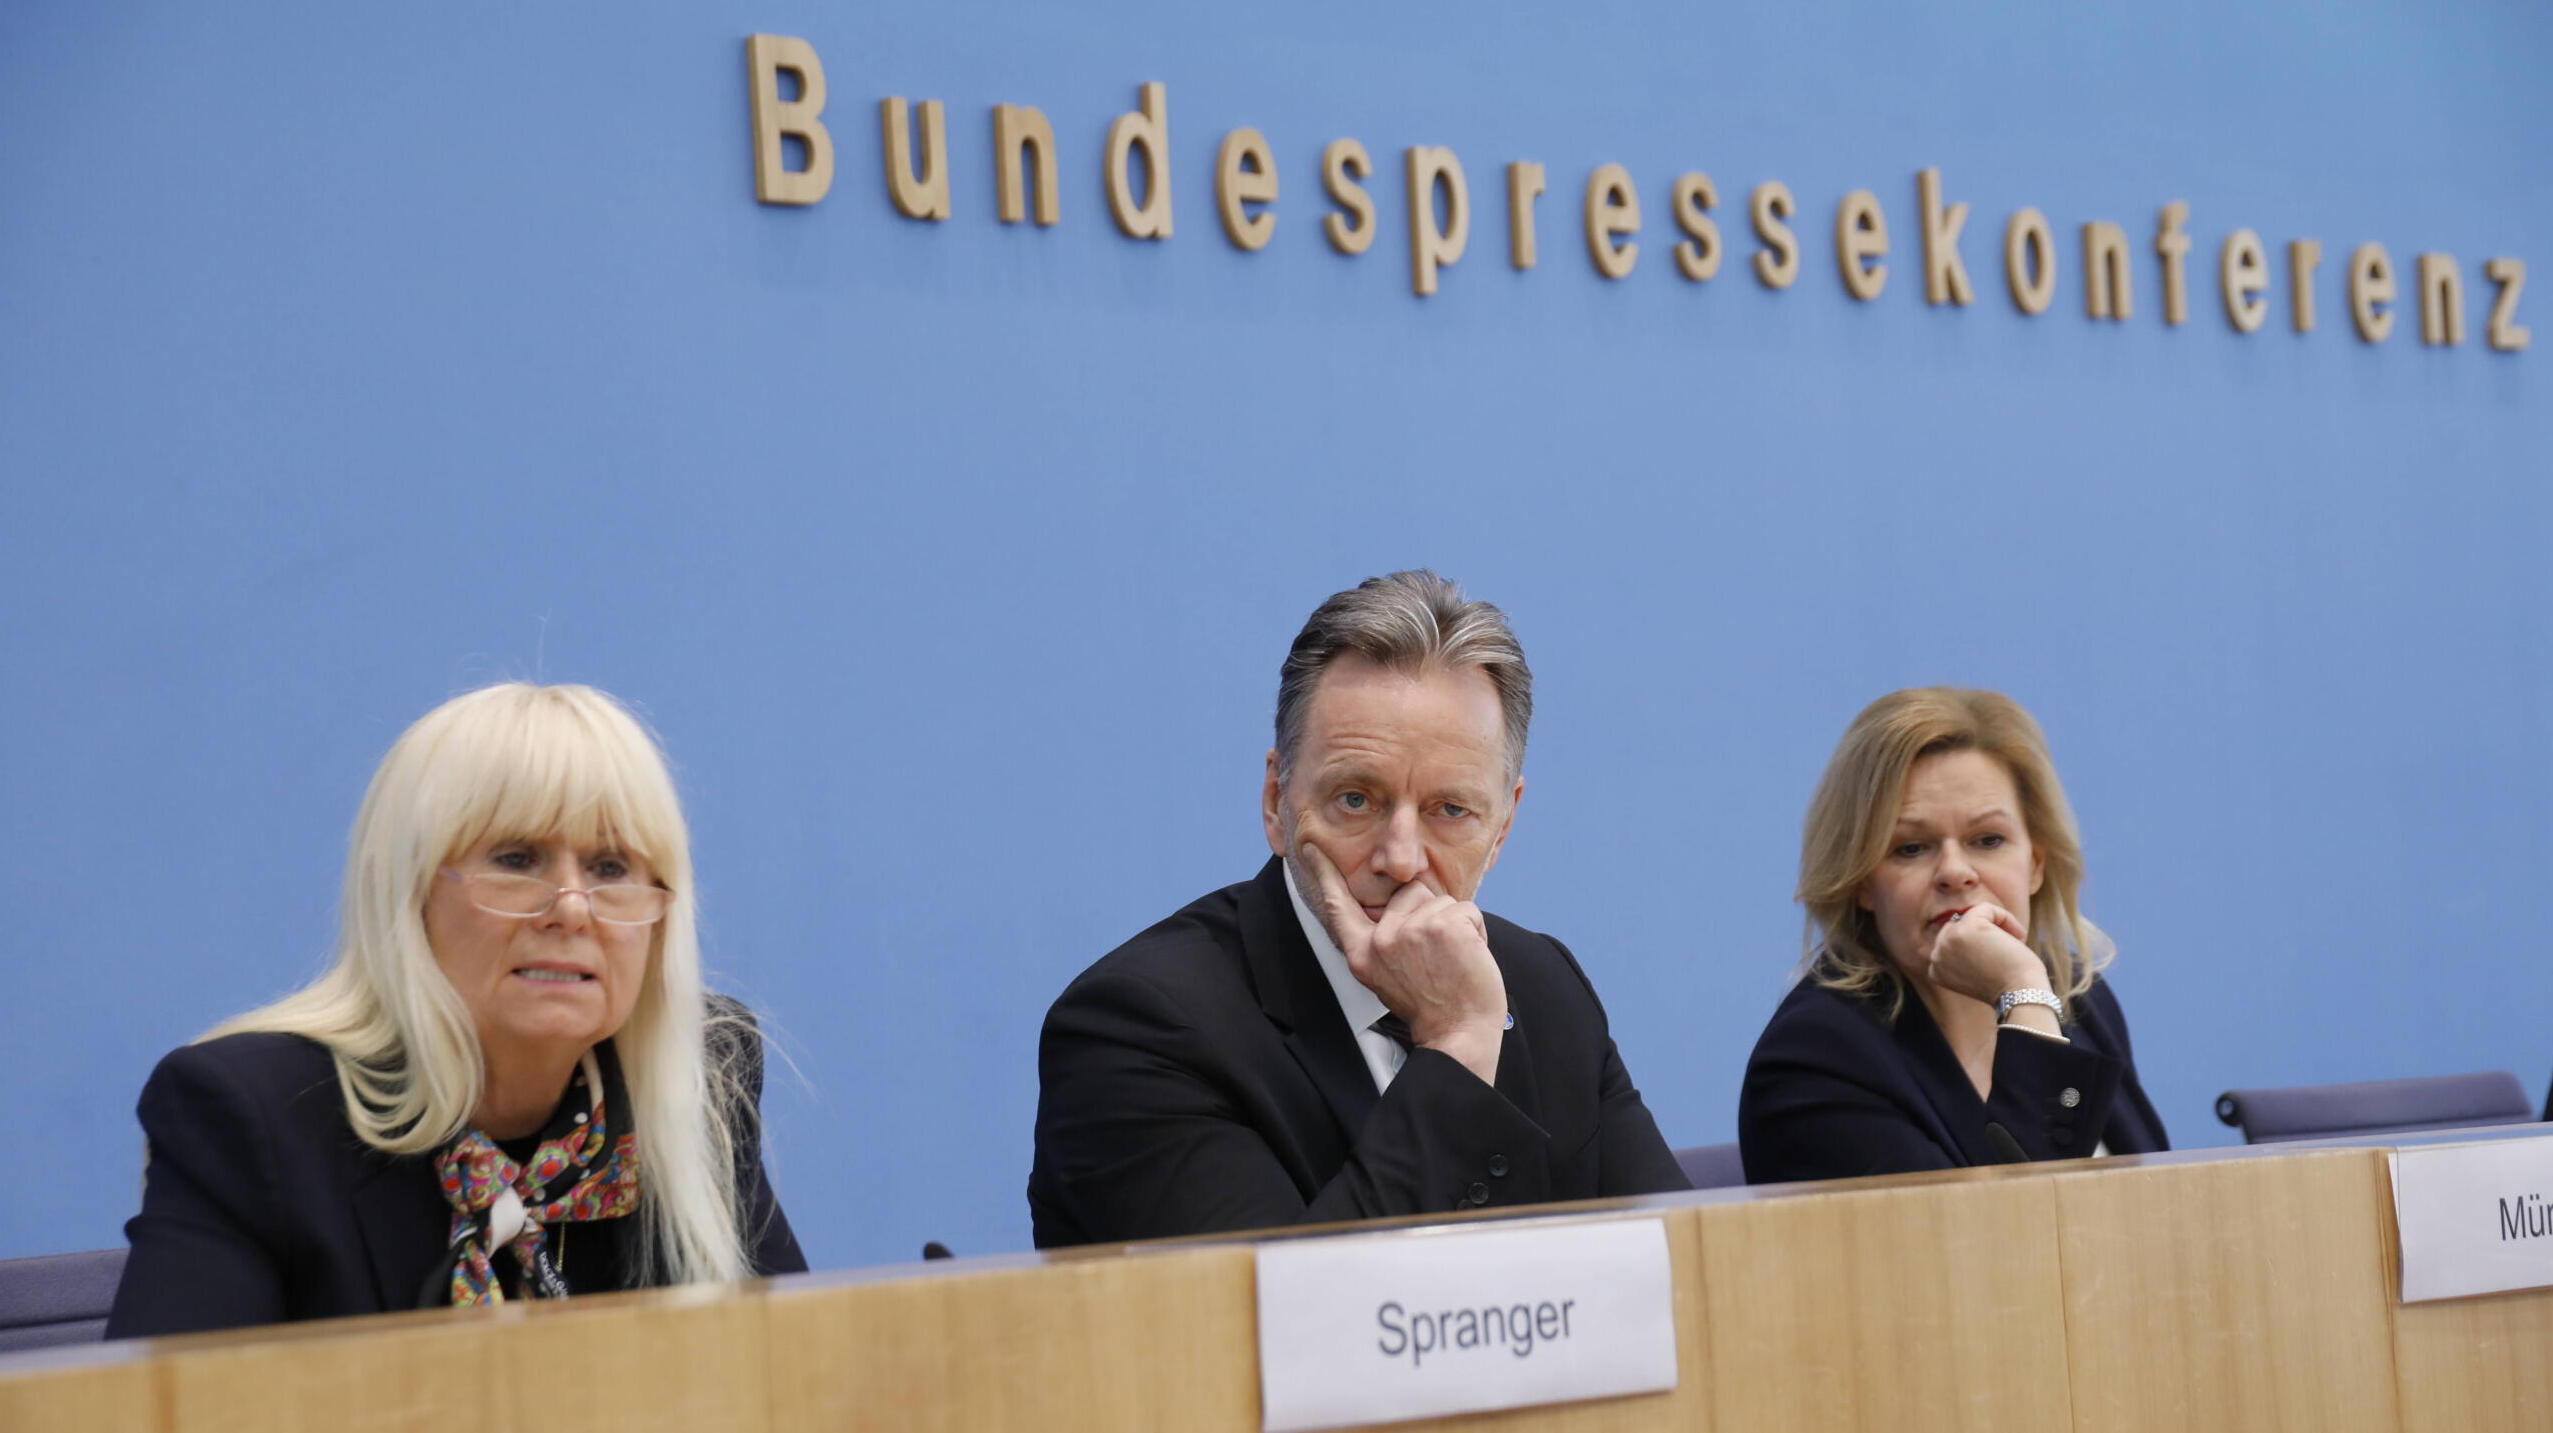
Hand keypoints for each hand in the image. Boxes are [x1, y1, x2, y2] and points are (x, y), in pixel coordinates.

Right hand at [1297, 842, 1508, 1083]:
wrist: (1457, 1033)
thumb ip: (1385, 940)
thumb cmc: (1431, 1005)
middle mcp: (1381, 940)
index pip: (1338, 907)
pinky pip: (1466, 909)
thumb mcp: (1389, 975)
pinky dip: (1476, 930)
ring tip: (1453, 960)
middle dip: (1431, 914)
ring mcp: (1410, 931)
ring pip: (1441, 900)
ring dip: (1456, 924)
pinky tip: (1469, 957)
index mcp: (1363, 953)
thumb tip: (1400, 899)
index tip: (1310, 847)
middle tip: (1438, 957)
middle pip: (1410, 892)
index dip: (1324, 874)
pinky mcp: (1442, 927)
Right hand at [1922, 901, 2045, 1008]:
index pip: (1952, 940)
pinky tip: (2018, 938)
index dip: (1979, 945)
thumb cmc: (2008, 985)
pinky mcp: (1966, 927)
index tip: (1997, 964)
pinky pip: (1986, 909)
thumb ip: (1964, 951)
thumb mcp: (1977, 971)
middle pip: (1960, 924)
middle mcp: (1936, 955)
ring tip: (2014, 942)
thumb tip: (1967, 916)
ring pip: (1974, 914)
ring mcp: (1948, 941)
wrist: (2021, 995)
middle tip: (2007, 950)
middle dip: (1986, 932)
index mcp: (1935, 970)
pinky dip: (2007, 919)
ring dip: (1998, 925)